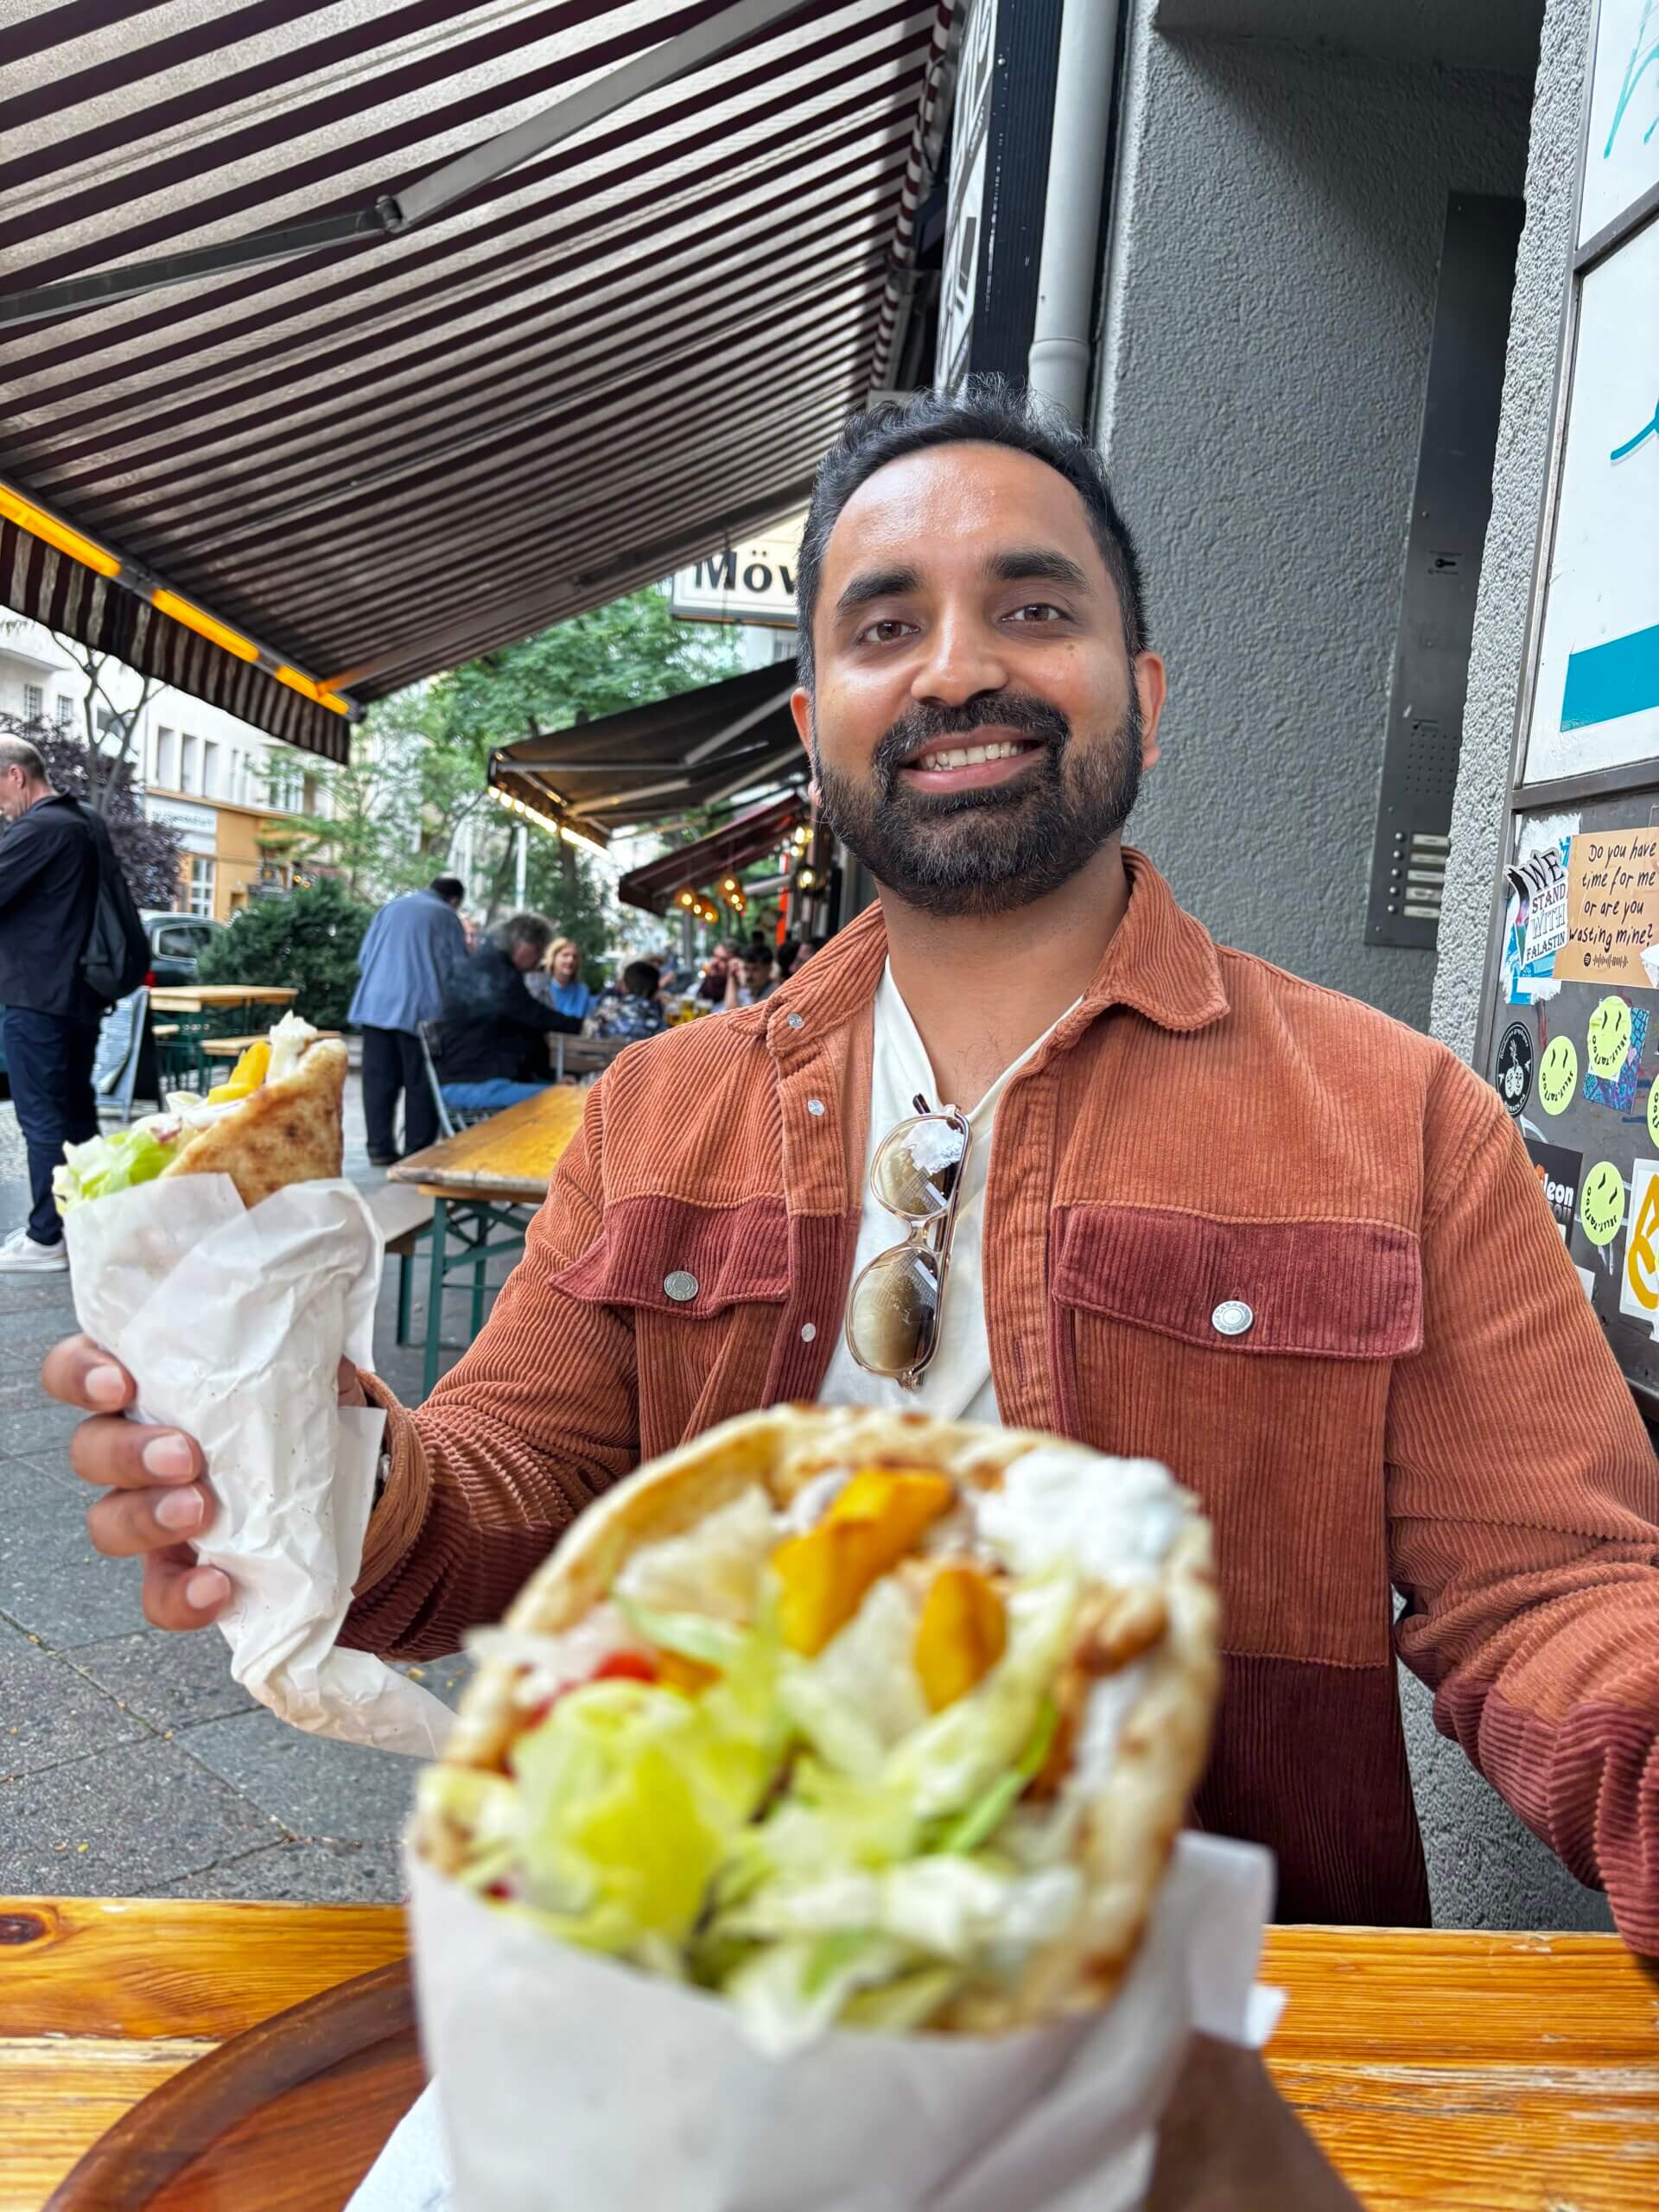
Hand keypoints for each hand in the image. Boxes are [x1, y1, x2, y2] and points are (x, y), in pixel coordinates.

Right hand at [40, 1336, 368, 1631]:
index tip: (121, 1381)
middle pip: (90, 1450)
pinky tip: (217, 1587)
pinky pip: (159, 1593)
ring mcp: (152, 1510)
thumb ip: (280, 1337)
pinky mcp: (182, 1567)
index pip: (78, 1370)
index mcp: (148, 1383)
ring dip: (147, 1519)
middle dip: (130, 1454)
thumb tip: (295, 1313)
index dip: (82, 1376)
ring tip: (201, 1513)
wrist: (357, 1475)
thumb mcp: (297, 1357)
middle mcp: (134, 1445)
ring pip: (108, 1521)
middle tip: (185, 1456)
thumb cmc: (307, 1402)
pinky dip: (182, 1596)